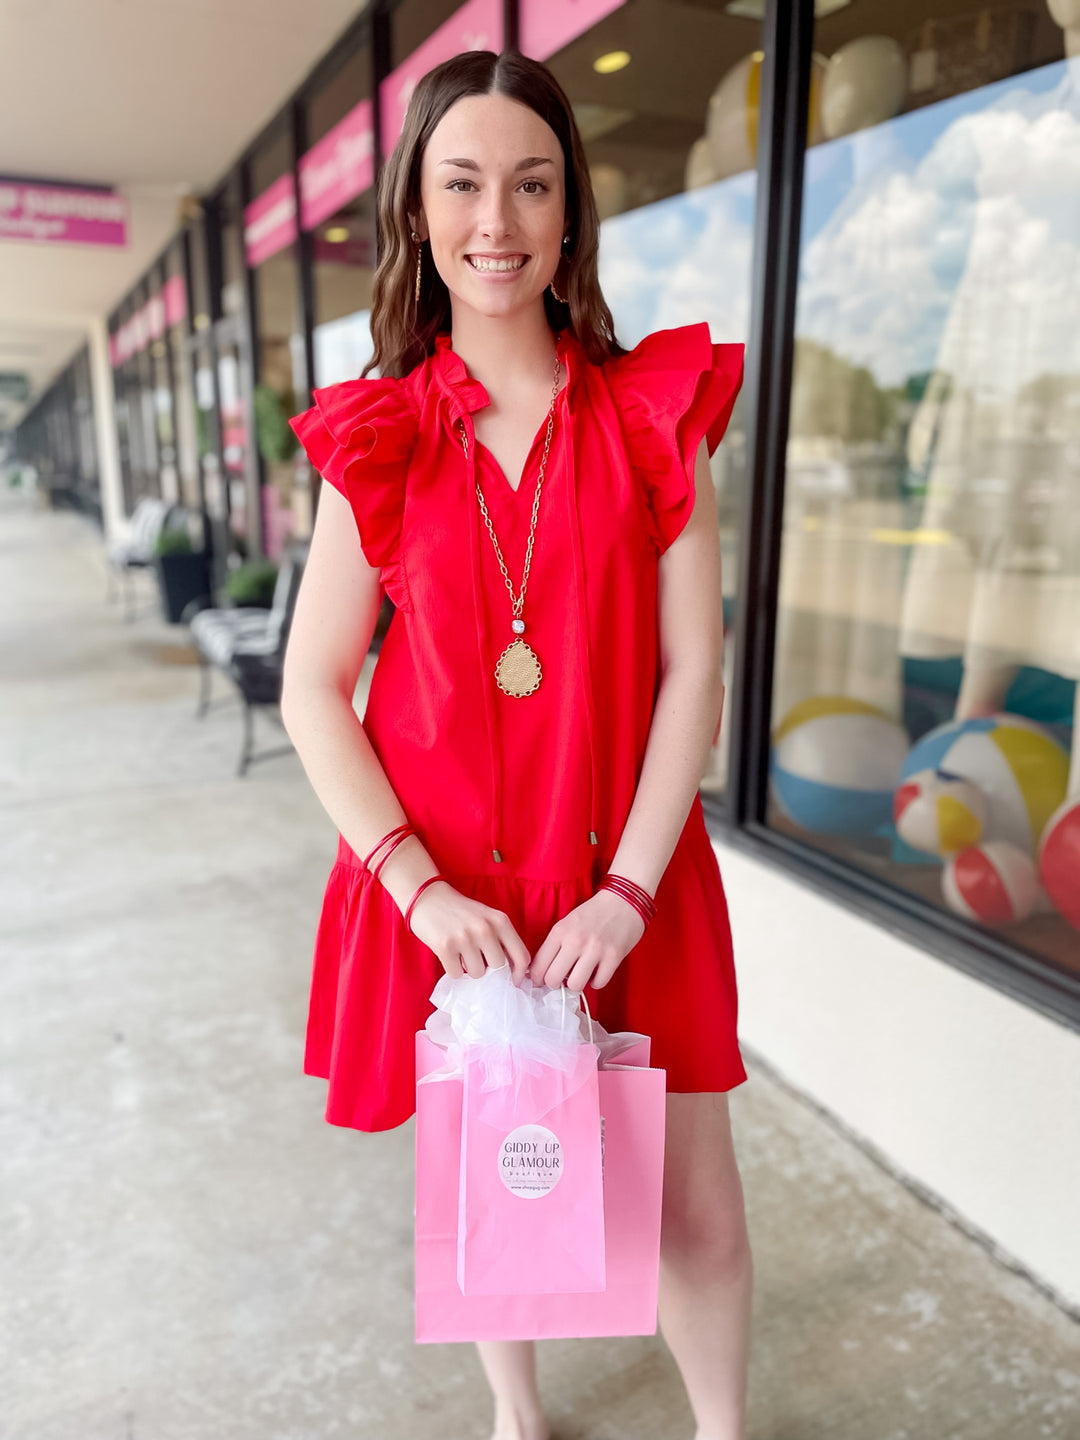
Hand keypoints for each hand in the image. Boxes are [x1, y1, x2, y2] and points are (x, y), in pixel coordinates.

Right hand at [406, 881, 530, 981]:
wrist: (427, 898)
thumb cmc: (461, 912)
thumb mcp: (488, 918)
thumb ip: (502, 940)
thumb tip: (513, 972)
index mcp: (500, 921)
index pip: (522, 957)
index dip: (519, 974)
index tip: (512, 981)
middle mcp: (485, 928)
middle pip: (499, 968)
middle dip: (489, 969)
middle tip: (477, 958)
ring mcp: (465, 938)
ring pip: (477, 973)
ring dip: (468, 969)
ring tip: (461, 952)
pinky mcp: (445, 947)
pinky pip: (456, 974)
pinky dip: (452, 968)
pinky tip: (449, 954)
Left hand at [527, 889, 644, 992]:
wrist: (623, 900)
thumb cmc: (594, 912)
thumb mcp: (567, 922)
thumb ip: (555, 945)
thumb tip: (542, 972)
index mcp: (560, 931)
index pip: (538, 965)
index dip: (537, 978)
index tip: (541, 981)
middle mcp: (575, 940)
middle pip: (553, 979)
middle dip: (554, 984)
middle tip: (561, 980)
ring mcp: (595, 949)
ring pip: (575, 985)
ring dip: (576, 984)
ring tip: (579, 975)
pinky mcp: (614, 957)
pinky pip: (598, 983)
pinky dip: (596, 981)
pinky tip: (596, 972)